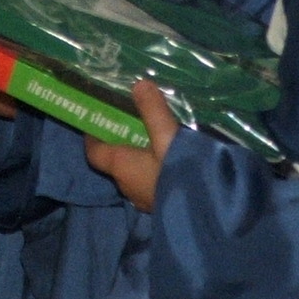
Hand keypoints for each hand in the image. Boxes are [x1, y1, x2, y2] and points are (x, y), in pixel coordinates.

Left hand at [83, 80, 178, 212]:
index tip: (95, 120)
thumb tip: (139, 83)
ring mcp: (145, 200)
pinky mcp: (162, 207)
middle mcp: (127, 186)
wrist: (206, 215)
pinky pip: (151, 184)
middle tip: (132, 122)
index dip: (92, 137)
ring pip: (134, 174)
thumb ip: (153, 109)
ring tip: (154, 140)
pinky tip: (172, 162)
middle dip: (120, 143)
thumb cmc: (178, 172)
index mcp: (121, 167)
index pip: (95, 153)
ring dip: (139, 159)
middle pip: (115, 162)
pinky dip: (155, 171)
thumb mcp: (167, 136)